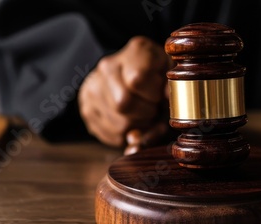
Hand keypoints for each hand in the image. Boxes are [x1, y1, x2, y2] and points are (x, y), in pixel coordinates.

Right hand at [79, 36, 171, 152]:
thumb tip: (166, 98)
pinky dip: (127, 135)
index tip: (158, 95)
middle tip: (152, 109)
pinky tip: (133, 122)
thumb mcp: (173, 75)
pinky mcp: (87, 109)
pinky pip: (111, 135)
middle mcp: (108, 66)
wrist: (133, 75)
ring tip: (144, 115)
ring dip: (138, 126)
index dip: (153, 95)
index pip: (137, 80)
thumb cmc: (159, 75)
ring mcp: (93, 88)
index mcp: (136, 51)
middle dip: (145, 114)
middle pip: (123, 103)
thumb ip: (173, 85)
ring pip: (119, 124)